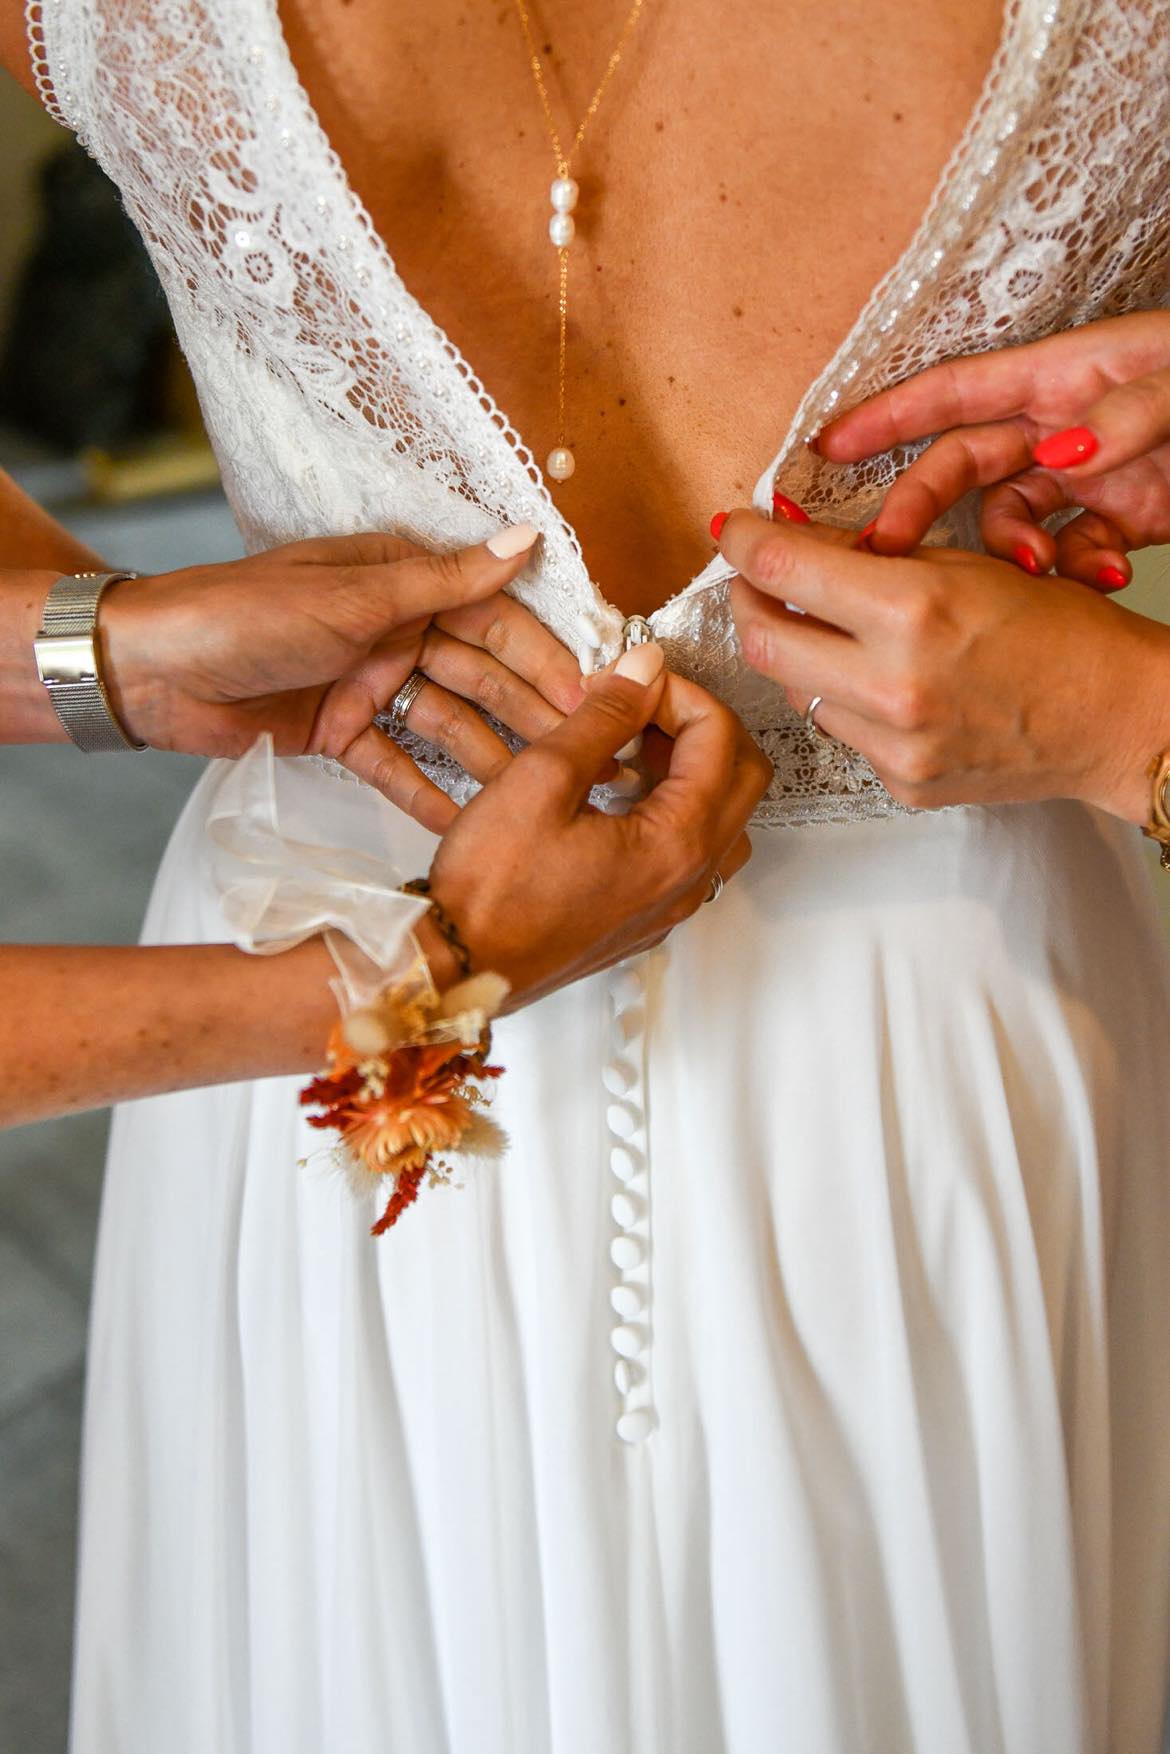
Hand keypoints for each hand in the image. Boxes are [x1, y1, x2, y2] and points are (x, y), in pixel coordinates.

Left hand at [99, 525, 584, 830]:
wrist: (149, 670)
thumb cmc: (245, 614)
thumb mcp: (354, 597)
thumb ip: (445, 581)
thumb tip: (525, 539)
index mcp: (400, 581)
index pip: (493, 618)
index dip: (543, 657)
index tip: (591, 697)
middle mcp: (393, 629)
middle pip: (478, 675)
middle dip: (527, 715)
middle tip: (582, 759)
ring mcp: (368, 682)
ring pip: (445, 722)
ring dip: (487, 757)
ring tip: (533, 800)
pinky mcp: (339, 732)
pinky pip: (396, 764)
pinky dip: (427, 791)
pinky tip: (469, 821)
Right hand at [427, 645, 771, 1005]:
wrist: (460, 967)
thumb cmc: (491, 887)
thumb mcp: (542, 779)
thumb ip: (604, 717)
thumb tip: (645, 671)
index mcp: (677, 841)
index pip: (720, 738)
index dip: (678, 693)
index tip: (629, 681)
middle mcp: (690, 879)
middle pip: (744, 777)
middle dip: (701, 727)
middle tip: (642, 706)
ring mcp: (672, 905)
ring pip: (725, 819)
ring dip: (695, 771)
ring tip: (634, 748)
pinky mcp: (647, 919)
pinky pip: (693, 855)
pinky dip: (676, 811)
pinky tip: (620, 797)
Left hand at [719, 508, 1169, 824]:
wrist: (1117, 718)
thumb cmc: (1060, 631)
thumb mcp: (965, 566)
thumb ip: (874, 558)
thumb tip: (796, 540)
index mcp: (912, 610)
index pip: (782, 570)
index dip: (743, 542)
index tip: (733, 530)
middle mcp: (892, 684)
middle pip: (762, 643)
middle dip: (748, 603)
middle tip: (756, 581)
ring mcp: (894, 744)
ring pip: (798, 692)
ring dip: (803, 656)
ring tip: (841, 634)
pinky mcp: (901, 783)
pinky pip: (843, 733)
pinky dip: (848, 701)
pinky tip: (890, 685)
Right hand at [816, 311, 1169, 588]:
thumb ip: (1130, 411)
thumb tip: (1064, 449)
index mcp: (1064, 374)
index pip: (954, 393)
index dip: (885, 418)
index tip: (823, 449)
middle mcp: (1063, 424)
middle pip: (963, 469)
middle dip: (920, 511)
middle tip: (889, 554)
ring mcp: (1087, 475)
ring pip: (1011, 525)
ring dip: (1014, 555)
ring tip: (1048, 574)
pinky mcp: (1118, 519)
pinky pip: (1070, 554)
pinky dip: (1077, 572)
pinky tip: (1105, 581)